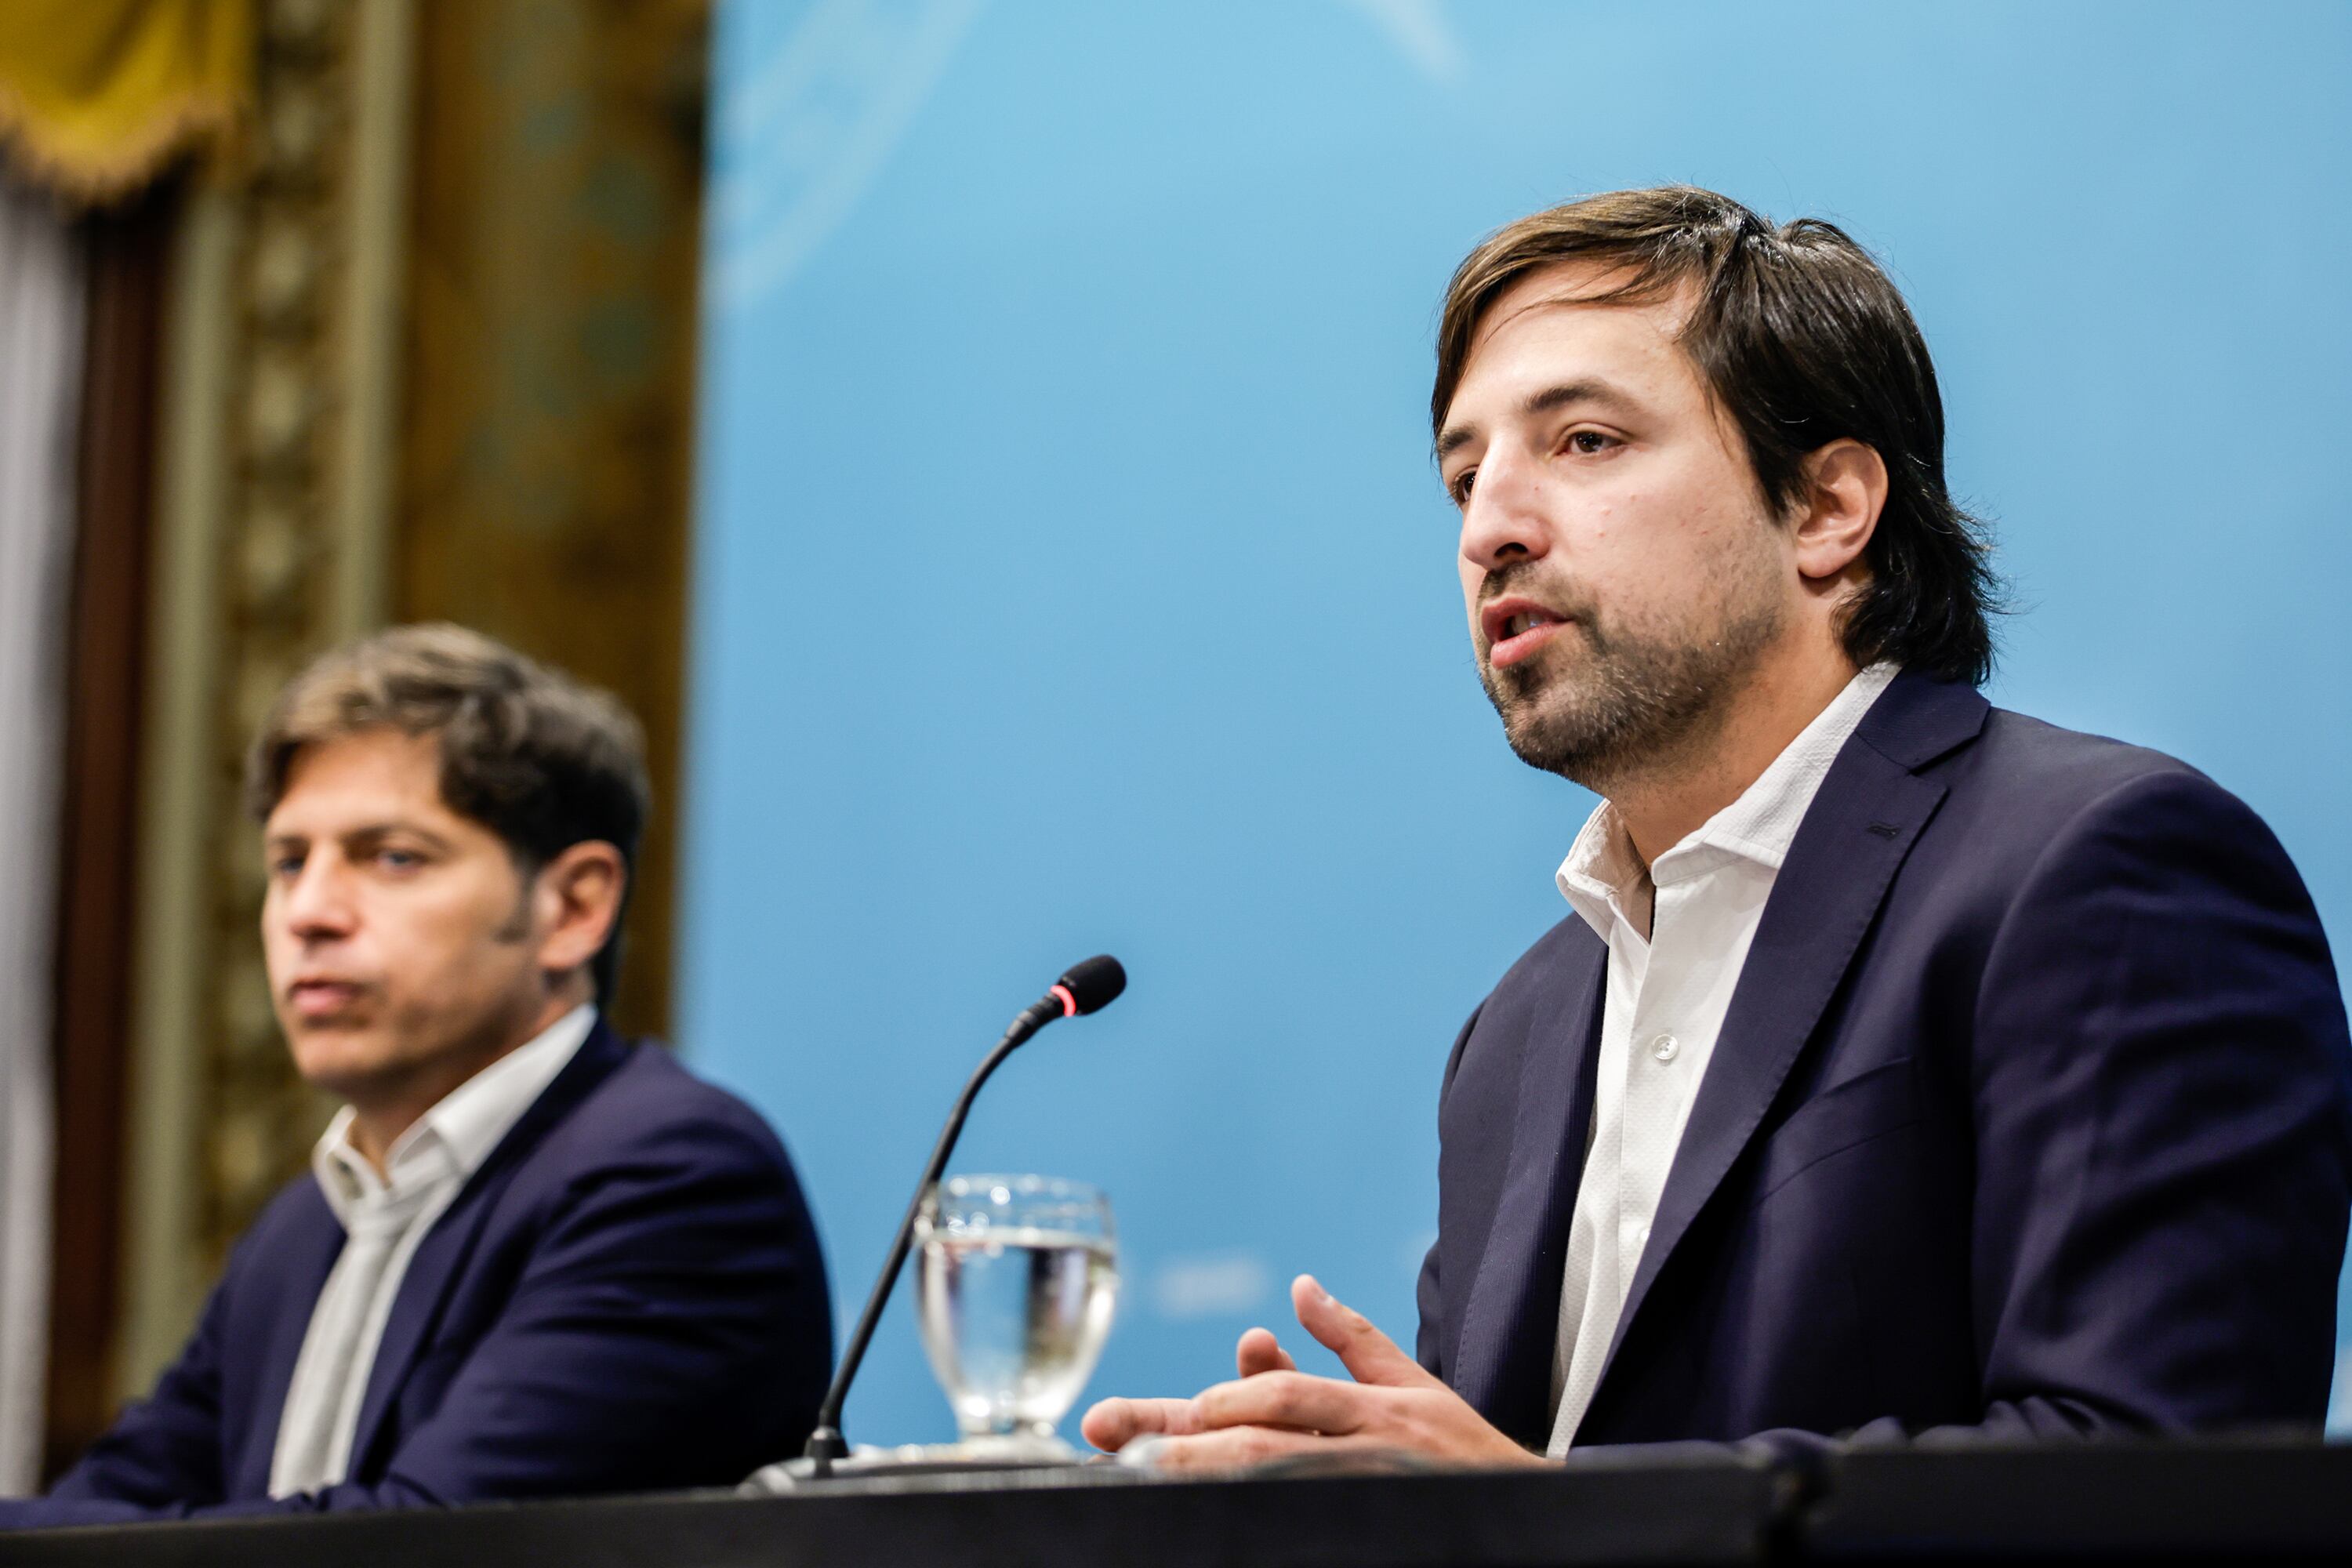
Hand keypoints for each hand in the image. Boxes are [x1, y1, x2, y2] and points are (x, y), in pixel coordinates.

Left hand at [1080, 1274, 1544, 1471]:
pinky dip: (1250, 1511)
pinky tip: (1205, 1515)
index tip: (1154, 1413)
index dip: (1218, 1398)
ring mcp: (1364, 1489)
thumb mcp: (1413, 1386)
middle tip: (1117, 1443)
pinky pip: (1297, 1517)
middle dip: (1182, 1441)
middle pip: (1259, 1442)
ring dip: (1206, 1475)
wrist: (1530, 1512)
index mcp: (1370, 1409)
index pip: (1279, 1395)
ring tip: (1141, 1475)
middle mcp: (1364, 1449)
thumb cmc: (1463, 1452)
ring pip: (1275, 1481)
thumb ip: (1351, 1338)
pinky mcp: (1368, 1520)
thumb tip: (1298, 1287)